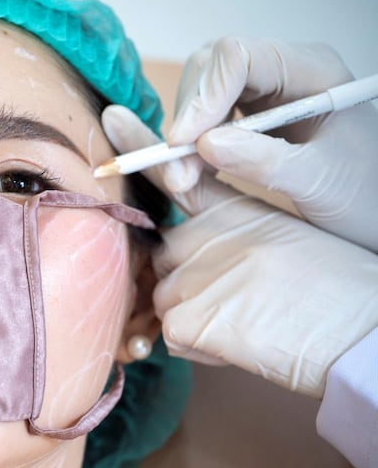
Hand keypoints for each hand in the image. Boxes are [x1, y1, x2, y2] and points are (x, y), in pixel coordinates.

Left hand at [103, 105, 377, 397]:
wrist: (364, 327)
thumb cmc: (330, 290)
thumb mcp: (278, 241)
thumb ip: (223, 241)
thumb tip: (185, 269)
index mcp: (230, 210)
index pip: (174, 174)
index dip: (142, 148)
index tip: (113, 117)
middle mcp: (202, 234)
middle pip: (162, 261)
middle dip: (188, 287)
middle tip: (245, 301)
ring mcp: (192, 273)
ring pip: (163, 303)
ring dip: (196, 322)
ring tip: (252, 321)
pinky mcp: (188, 317)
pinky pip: (172, 338)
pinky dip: (202, 350)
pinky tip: (244, 342)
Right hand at [165, 37, 377, 251]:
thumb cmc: (364, 194)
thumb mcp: (319, 182)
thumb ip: (265, 162)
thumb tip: (204, 144)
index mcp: (312, 71)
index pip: (239, 57)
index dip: (203, 96)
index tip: (182, 144)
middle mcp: (285, 72)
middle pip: (212, 69)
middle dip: (188, 118)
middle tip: (177, 171)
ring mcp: (267, 90)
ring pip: (202, 91)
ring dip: (186, 134)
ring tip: (186, 178)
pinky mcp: (252, 114)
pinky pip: (208, 116)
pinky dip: (193, 145)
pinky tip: (198, 172)